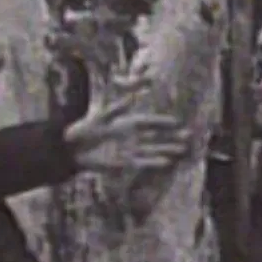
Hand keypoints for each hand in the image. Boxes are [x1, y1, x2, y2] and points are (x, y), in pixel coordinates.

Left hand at [62, 72, 190, 173]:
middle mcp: (132, 136)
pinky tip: (167, 162)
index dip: (162, 122)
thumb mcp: (100, 117)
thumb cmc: (85, 130)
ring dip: (167, 149)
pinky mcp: (126, 163)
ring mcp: (130, 150)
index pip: (149, 122)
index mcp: (127, 122)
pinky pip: (143, 162)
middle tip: (188, 135)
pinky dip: (154, 162)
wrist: (73, 149)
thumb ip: (115, 109)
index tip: (177, 121)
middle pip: (156, 136)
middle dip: (172, 136)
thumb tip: (129, 97)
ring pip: (153, 149)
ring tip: (182, 149)